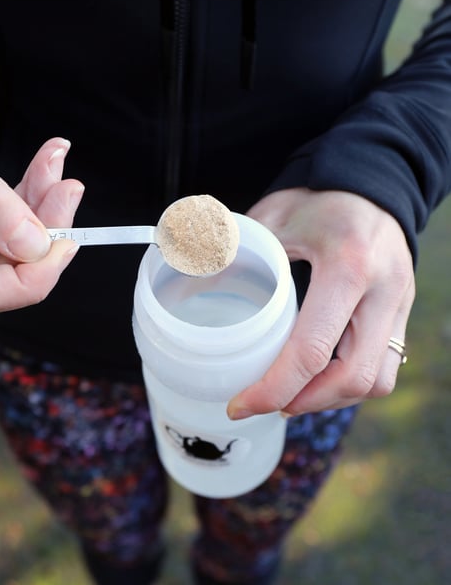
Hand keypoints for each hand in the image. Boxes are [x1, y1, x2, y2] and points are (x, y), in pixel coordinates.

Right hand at [0, 73, 83, 319]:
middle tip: (67, 193)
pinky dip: (30, 192)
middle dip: (42, 236)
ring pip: (9, 246)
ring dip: (42, 209)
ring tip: (57, 170)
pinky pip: (4, 219)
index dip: (22, 282)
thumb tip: (31, 246)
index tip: (61, 248)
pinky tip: (47, 164)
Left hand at [227, 188, 414, 417]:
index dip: (272, 389)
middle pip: (354, 378)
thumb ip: (227, 250)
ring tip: (292, 395)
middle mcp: (383, 291)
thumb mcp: (270, 217)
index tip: (241, 404)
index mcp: (347, 266)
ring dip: (330, 398)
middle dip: (306, 402)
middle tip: (268, 403)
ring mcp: (400, 305)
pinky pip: (385, 368)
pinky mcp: (404, 313)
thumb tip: (180, 281)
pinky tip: (320, 378)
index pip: (312, 349)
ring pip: (375, 381)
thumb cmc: (318, 198)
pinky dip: (350, 384)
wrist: (373, 180)